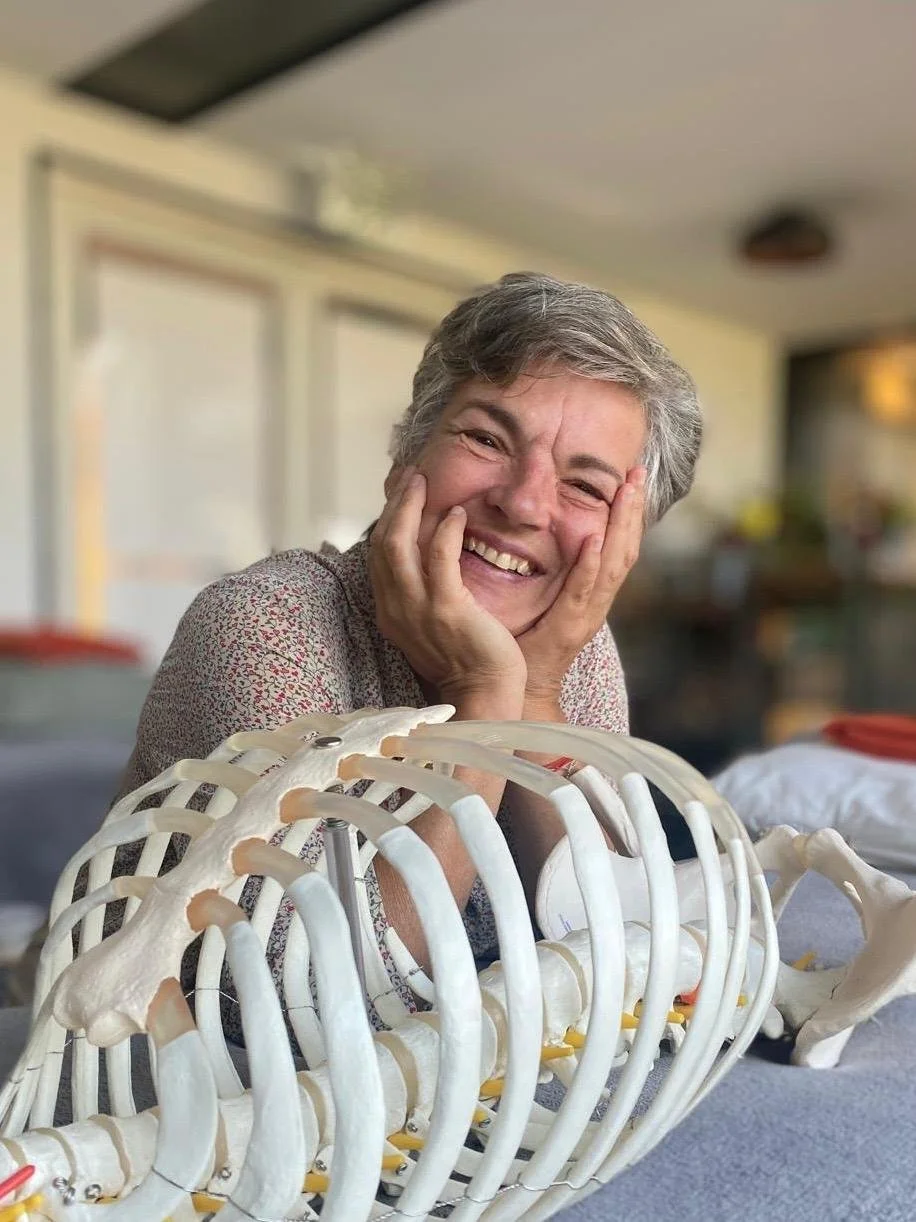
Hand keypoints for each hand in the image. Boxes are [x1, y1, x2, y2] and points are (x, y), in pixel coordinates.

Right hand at [369, 468, 526, 703]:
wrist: (484, 693)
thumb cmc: (467, 660)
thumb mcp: (432, 625)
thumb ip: (423, 594)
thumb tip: (429, 558)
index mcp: (390, 612)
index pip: (379, 555)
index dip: (387, 518)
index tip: (402, 492)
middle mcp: (395, 608)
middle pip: (382, 543)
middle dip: (395, 504)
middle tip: (412, 476)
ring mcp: (417, 609)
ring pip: (399, 545)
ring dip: (410, 507)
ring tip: (425, 481)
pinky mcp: (446, 609)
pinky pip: (438, 558)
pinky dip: (444, 531)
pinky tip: (456, 514)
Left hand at [518, 466, 646, 704]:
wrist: (519, 689)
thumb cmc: (523, 642)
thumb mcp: (539, 597)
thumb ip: (544, 569)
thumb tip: (534, 531)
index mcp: (591, 592)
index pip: (615, 545)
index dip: (626, 513)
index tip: (631, 477)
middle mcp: (596, 601)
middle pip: (624, 549)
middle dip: (633, 510)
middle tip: (638, 473)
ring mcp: (586, 614)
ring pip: (613, 564)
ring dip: (621, 526)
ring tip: (628, 493)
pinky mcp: (569, 627)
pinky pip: (583, 591)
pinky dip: (590, 565)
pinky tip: (593, 541)